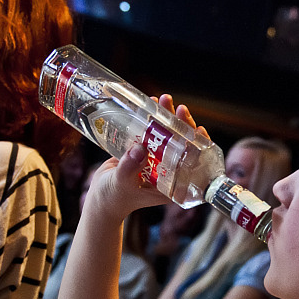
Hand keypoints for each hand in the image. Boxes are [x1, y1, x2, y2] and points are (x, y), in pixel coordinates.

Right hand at [84, 95, 209, 222]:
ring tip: (165, 100)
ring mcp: (156, 161)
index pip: (191, 163)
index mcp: (171, 185)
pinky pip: (151, 133)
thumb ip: (129, 168)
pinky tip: (152, 105)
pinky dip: (152, 120)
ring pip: (167, 136)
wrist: (100, 198)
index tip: (198, 130)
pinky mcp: (144, 152)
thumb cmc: (112, 197)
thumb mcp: (121, 183)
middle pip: (182, 145)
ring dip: (168, 118)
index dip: (197, 146)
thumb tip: (139, 149)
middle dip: (182, 125)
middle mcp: (168, 172)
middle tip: (179, 108)